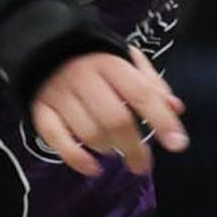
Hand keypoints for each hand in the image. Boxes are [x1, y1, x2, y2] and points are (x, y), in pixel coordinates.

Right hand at [30, 47, 187, 177]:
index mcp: (109, 63)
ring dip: (108, 150)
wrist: (42, 47)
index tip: (178, 144)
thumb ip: (151, 84)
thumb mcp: (124, 61)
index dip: (161, 120)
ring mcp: (58, 94)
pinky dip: (76, 158)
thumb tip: (176, 108)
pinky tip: (93, 169)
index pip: (140, 93)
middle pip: (115, 119)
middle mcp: (82, 77)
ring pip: (89, 133)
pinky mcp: (39, 109)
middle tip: (142, 164)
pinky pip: (56, 139)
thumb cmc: (93, 60)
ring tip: (114, 150)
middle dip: (134, 147)